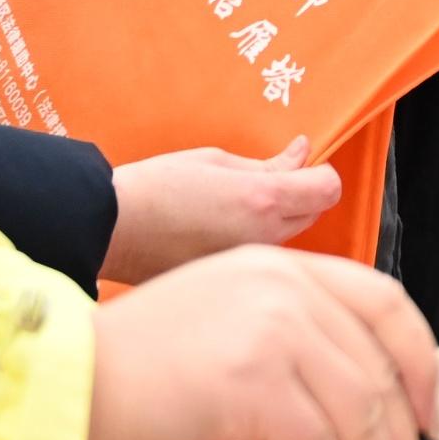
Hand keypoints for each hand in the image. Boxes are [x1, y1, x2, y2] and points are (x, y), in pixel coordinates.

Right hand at [82, 246, 438, 439]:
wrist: (56, 389)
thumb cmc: (131, 377)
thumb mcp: (224, 335)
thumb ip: (289, 351)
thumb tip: (359, 417)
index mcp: (281, 267)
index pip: (385, 303)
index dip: (419, 365)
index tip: (429, 421)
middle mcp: (283, 283)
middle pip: (379, 371)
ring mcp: (269, 325)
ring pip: (358, 414)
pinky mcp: (249, 379)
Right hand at [99, 140, 345, 283]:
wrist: (109, 231)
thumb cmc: (155, 189)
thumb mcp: (216, 161)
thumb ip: (267, 164)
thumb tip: (302, 156)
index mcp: (262, 200)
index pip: (329, 190)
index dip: (322, 174)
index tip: (307, 166)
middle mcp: (264, 237)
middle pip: (314, 214)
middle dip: (302, 194)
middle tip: (270, 178)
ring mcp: (249, 265)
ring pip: (288, 237)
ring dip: (278, 219)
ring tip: (234, 205)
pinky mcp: (232, 282)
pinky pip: (260, 257)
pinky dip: (253, 242)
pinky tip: (220, 230)